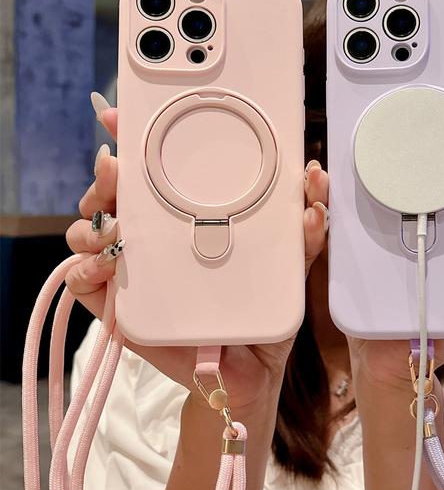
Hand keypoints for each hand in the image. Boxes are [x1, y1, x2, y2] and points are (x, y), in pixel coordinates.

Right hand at [64, 97, 328, 409]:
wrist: (247, 374)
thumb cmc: (264, 315)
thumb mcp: (289, 272)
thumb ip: (303, 236)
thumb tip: (314, 197)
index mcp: (192, 221)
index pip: (158, 173)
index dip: (135, 140)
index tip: (123, 116)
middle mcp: (156, 239)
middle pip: (115, 196)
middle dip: (106, 178)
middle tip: (115, 173)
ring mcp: (134, 271)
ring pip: (90, 232)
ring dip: (91, 222)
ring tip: (111, 228)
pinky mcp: (119, 307)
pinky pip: (85, 282)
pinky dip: (84, 271)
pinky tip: (102, 270)